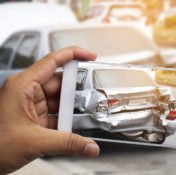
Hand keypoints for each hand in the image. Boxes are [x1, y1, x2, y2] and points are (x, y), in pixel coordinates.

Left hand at [0, 46, 99, 174]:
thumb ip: (67, 143)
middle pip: (58, 82)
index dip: (73, 55)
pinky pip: (54, 112)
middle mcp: (26, 91)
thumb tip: (90, 146)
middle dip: (75, 91)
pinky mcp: (33, 116)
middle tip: (90, 98)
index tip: (90, 56)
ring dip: (69, 108)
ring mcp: (29, 104)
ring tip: (81, 117)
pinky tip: (70, 126)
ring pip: (58, 99)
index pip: (52, 61)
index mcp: (22, 86)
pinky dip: (64, 119)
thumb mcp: (34, 142)